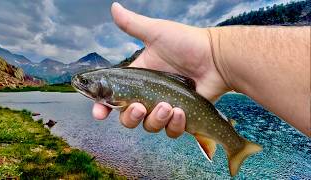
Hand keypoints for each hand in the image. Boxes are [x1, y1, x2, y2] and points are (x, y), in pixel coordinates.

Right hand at [92, 2, 229, 137]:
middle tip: (140, 107)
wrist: (216, 58)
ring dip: (156, 120)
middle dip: (130, 117)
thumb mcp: (157, 32)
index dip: (104, 107)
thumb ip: (132, 24)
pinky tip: (181, 111)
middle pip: (128, 118)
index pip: (114, 97)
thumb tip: (113, 7)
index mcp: (139, 79)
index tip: (99, 113)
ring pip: (149, 127)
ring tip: (169, 106)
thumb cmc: (187, 43)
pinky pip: (171, 131)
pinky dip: (174, 125)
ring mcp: (165, 109)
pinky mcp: (181, 118)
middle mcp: (149, 96)